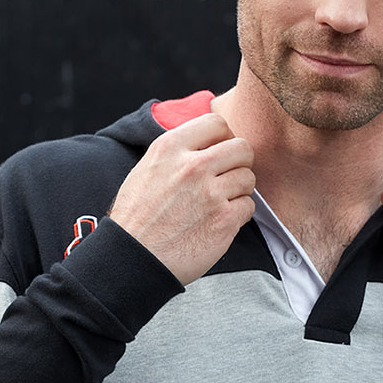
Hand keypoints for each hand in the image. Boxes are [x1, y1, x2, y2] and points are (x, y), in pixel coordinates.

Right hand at [109, 114, 255, 284]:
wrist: (134, 259)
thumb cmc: (137, 218)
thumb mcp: (146, 170)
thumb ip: (176, 153)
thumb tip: (205, 143)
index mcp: (169, 148)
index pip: (216, 123)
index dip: (223, 138)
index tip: (219, 152)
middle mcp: (192, 166)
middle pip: (242, 148)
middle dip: (239, 163)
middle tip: (227, 178)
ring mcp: (210, 193)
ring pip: (248, 178)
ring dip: (239, 190)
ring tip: (218, 203)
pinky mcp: (224, 220)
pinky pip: (248, 206)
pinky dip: (238, 214)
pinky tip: (218, 221)